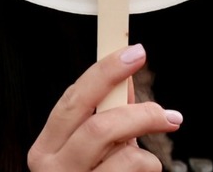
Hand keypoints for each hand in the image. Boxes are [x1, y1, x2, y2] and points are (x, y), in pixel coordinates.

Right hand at [28, 44, 181, 170]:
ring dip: (147, 156)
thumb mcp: (90, 146)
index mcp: (46, 147)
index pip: (74, 99)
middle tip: (166, 114)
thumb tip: (127, 77)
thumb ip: (106, 113)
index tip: (136, 52)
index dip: (106, 72)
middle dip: (141, 114)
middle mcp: (54, 169)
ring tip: (146, 162)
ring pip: (126, 158)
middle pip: (101, 127)